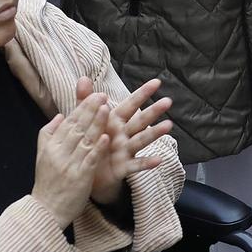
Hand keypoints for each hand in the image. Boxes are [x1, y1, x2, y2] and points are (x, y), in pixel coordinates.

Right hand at [32, 92, 109, 225]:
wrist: (45, 211)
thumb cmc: (47, 182)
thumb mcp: (42, 156)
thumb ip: (49, 133)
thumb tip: (60, 115)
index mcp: (51, 147)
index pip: (68, 122)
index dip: (82, 108)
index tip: (94, 95)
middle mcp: (59, 154)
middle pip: (77, 128)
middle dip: (90, 110)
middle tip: (103, 95)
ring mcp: (69, 166)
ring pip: (85, 141)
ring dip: (96, 124)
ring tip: (106, 108)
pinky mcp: (80, 178)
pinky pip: (89, 161)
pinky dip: (97, 149)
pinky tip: (106, 137)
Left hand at [77, 77, 173, 207]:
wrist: (84, 173)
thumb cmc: (88, 142)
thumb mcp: (85, 121)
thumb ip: (86, 101)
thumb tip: (84, 78)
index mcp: (114, 121)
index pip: (130, 105)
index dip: (142, 93)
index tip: (157, 82)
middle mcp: (123, 134)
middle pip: (140, 121)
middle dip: (153, 111)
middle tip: (168, 101)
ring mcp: (125, 151)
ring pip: (141, 140)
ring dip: (155, 133)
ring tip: (168, 125)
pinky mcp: (123, 168)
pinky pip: (136, 165)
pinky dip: (147, 163)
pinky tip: (159, 160)